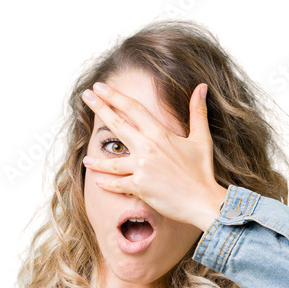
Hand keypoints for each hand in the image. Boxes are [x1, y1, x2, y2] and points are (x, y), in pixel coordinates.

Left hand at [81, 80, 227, 231]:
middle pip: (117, 124)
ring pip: (112, 161)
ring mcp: (141, 168)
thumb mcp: (201, 139)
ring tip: (86, 158)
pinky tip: (98, 182)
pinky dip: (107, 184)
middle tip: (85, 97)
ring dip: (97, 160)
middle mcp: (147, 147)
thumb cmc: (202, 171)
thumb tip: (201, 87)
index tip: (100, 87)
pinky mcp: (139, 187)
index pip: (132, 108)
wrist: (202, 201)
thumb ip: (198, 112)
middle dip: (99, 108)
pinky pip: (117, 184)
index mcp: (160, 133)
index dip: (114, 95)